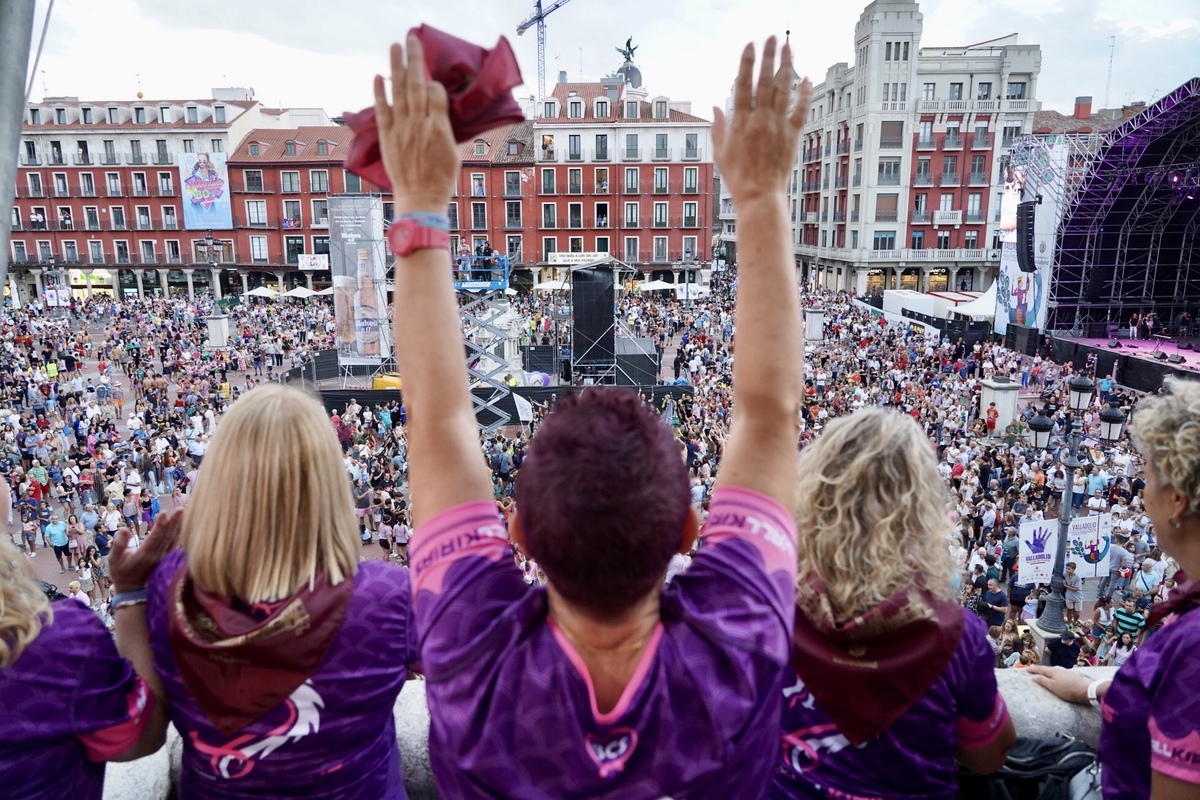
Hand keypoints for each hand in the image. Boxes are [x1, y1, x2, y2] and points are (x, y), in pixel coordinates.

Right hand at [109, 508, 182, 593]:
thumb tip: (124, 529)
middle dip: (174, 522)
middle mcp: (157, 556)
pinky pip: (175, 544)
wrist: (133, 591)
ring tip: (184, 512)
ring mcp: (164, 557)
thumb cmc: (121, 573)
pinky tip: (185, 523)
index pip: (154, 538)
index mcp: (144, 555)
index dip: (160, 526)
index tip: (164, 513)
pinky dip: (180, 533)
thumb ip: (119, 544)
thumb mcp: (114, 560)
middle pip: (167, 537)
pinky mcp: (168, 558)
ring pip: (173, 539)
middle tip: (181, 509)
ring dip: (179, 526)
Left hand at [373, 36, 457, 212]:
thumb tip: (440, 113)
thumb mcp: (453, 152)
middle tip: (411, 39)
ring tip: (395, 46)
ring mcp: (401, 128)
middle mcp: (419, 123)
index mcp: (439, 127)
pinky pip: (382, 109)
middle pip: (417, 84)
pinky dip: (379, 92)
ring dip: (396, 66)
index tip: (434, 82)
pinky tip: (379, 76)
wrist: (420, 198)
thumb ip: (445, 128)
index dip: (434, 84)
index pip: (435, 93)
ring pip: (399, 90)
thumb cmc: (441, 179)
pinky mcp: (387, 136)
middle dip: (414, 59)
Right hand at [711, 38, 809, 206]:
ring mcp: (777, 126)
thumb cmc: (738, 177)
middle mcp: (760, 120)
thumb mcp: (720, 152)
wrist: (759, 195)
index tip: (749, 45)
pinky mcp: (792, 135)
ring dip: (786, 66)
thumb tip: (716, 106)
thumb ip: (719, 127)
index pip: (743, 85)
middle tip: (771, 37)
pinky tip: (807, 78)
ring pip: (784, 90)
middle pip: (765, 81)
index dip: (747, 63)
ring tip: (788, 48)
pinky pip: (800, 110)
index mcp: (740, 122)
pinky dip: (805, 93)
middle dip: (768, 56)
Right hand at [1026, 664, 1091, 704]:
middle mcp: (1059, 669)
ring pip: (1054, 670)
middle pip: (1047, 668)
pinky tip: (1057, 675)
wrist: (1085, 691)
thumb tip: (1034, 676)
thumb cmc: (1067, 690)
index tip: (1026, 669)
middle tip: (1033, 669)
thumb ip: (1043, 681)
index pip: (1041, 669)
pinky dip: (1055, 673)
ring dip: (1048, 671)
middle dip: (1040, 669)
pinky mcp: (1072, 675)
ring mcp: (1066, 672)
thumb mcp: (1052, 687)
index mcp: (1053, 671)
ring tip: (1044, 672)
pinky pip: (1060, 672)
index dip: (1033, 669)